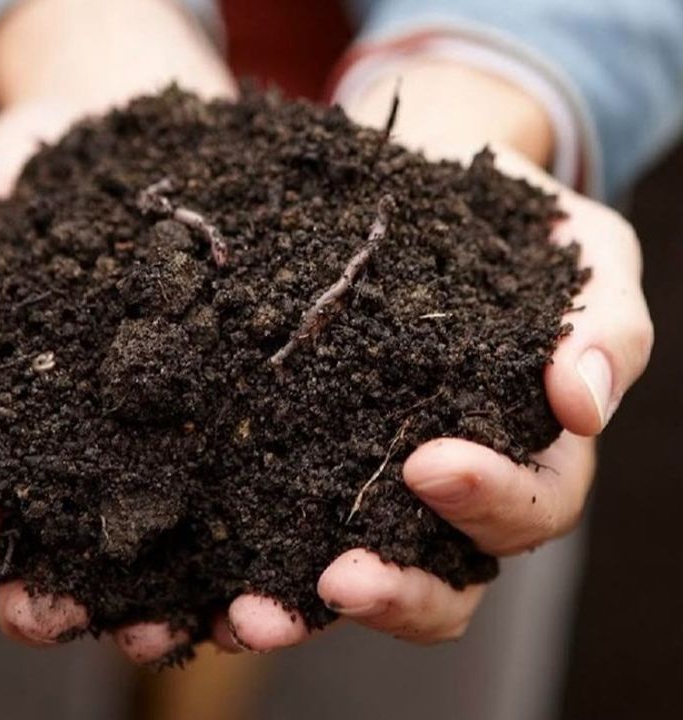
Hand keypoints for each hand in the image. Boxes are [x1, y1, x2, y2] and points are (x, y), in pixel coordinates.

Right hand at [0, 0, 249, 665]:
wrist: (140, 135)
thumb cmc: (43, 172)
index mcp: (7, 412)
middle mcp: (82, 448)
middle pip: (50, 547)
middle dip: (41, 592)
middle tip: (47, 604)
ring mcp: (163, 445)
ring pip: (148, 554)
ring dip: (146, 604)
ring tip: (163, 625)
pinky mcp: (235, 427)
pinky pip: (241, 500)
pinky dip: (243, 548)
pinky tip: (260, 575)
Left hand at [216, 61, 652, 652]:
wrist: (426, 181)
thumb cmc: (514, 225)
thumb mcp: (584, 258)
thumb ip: (605, 325)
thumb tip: (583, 402)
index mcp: (530, 449)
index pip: (529, 505)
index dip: (490, 500)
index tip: (430, 463)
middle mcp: (452, 486)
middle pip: (442, 577)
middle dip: (395, 590)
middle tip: (341, 579)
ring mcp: (375, 481)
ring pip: (354, 573)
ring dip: (302, 610)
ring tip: (247, 618)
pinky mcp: (306, 458)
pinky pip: (281, 526)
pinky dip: (243, 567)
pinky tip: (195, 586)